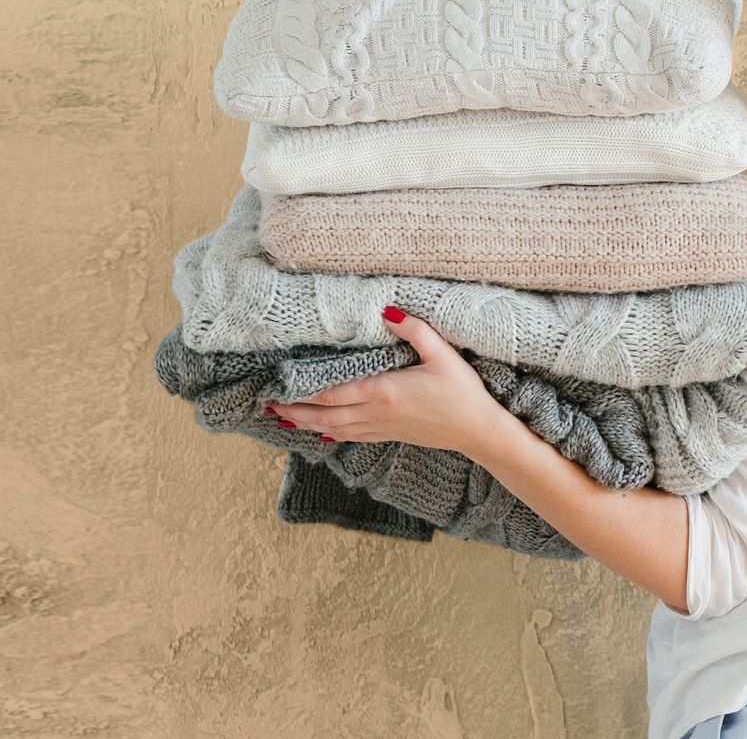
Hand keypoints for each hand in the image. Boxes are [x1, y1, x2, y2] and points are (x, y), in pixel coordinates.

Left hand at [267, 308, 508, 455]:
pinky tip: (321, 433)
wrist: (478, 431)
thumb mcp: (443, 355)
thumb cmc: (463, 393)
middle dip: (295, 410)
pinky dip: (330, 434)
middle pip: (324, 414)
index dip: (303, 390)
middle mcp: (376, 413)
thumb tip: (388, 310)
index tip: (280, 384)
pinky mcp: (390, 435)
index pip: (332, 392)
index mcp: (384, 391)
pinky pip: (351, 436)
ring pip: (333, 428)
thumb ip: (415, 331)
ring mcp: (382, 427)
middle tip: (268, 404)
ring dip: (306, 424)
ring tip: (283, 418)